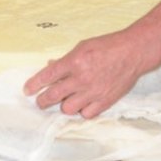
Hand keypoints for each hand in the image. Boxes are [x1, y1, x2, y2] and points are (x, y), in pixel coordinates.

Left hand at [23, 30, 160, 118]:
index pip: (47, 76)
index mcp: (74, 62)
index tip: (27, 90)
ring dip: (63, 105)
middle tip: (40, 101)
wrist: (133, 53)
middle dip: (42, 101)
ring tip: (65, 100)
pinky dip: (81, 111)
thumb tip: (50, 67)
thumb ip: (66, 59)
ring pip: (67, 109)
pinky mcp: (105, 101)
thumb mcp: (83, 46)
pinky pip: (86, 114)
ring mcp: (93, 92)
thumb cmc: (108, 46)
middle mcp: (81, 79)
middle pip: (53, 96)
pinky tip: (82, 104)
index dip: (34, 85)